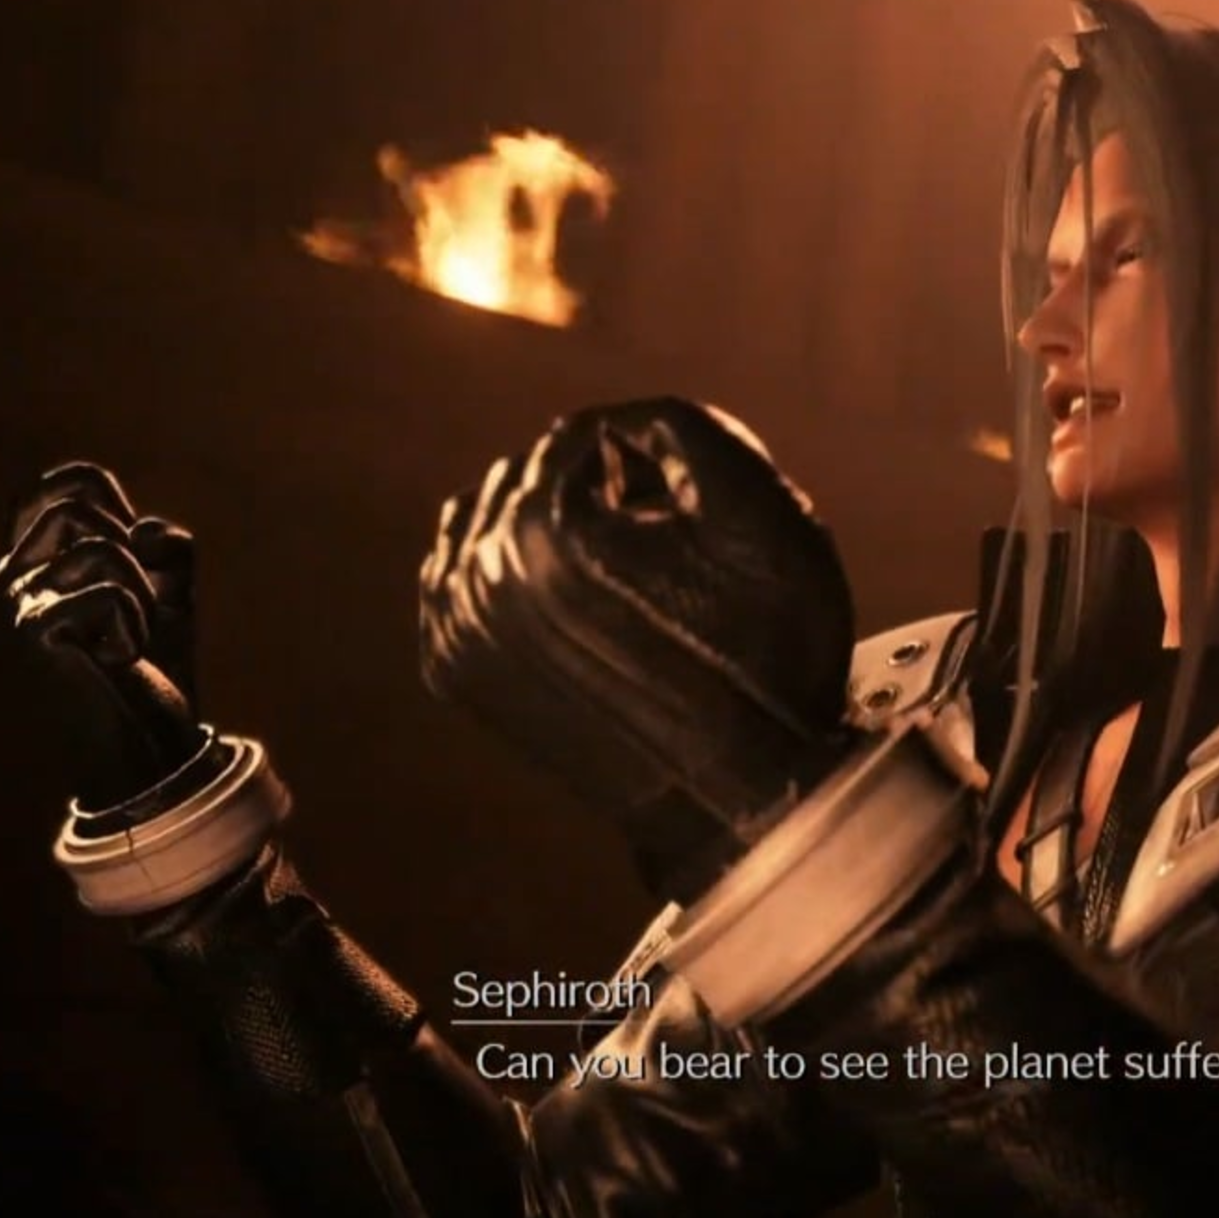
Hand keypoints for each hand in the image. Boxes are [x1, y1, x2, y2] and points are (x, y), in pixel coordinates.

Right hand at [0, 462, 213, 815]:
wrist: (149, 742)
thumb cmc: (155, 665)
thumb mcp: (171, 591)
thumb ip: (167, 547)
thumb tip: (145, 530)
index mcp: (30, 557)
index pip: (68, 483)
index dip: (119, 508)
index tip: (133, 559)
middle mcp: (7, 573)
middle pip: (81, 503)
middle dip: (134, 553)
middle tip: (132, 608)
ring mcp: (13, 601)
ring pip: (103, 546)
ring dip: (142, 594)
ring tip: (128, 639)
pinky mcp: (34, 630)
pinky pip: (112, 591)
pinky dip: (138, 624)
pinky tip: (121, 660)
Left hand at [417, 398, 857, 902]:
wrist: (741, 796)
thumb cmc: (764, 658)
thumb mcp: (763, 512)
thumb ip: (683, 426)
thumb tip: (615, 421)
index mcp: (548, 527)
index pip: (578, 436)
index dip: (645, 461)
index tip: (684, 511)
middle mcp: (483, 575)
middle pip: (524, 475)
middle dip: (589, 494)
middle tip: (657, 552)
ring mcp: (458, 629)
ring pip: (483, 521)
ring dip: (543, 528)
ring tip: (616, 579)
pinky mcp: (454, 672)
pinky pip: (455, 580)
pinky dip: (504, 575)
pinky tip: (565, 601)